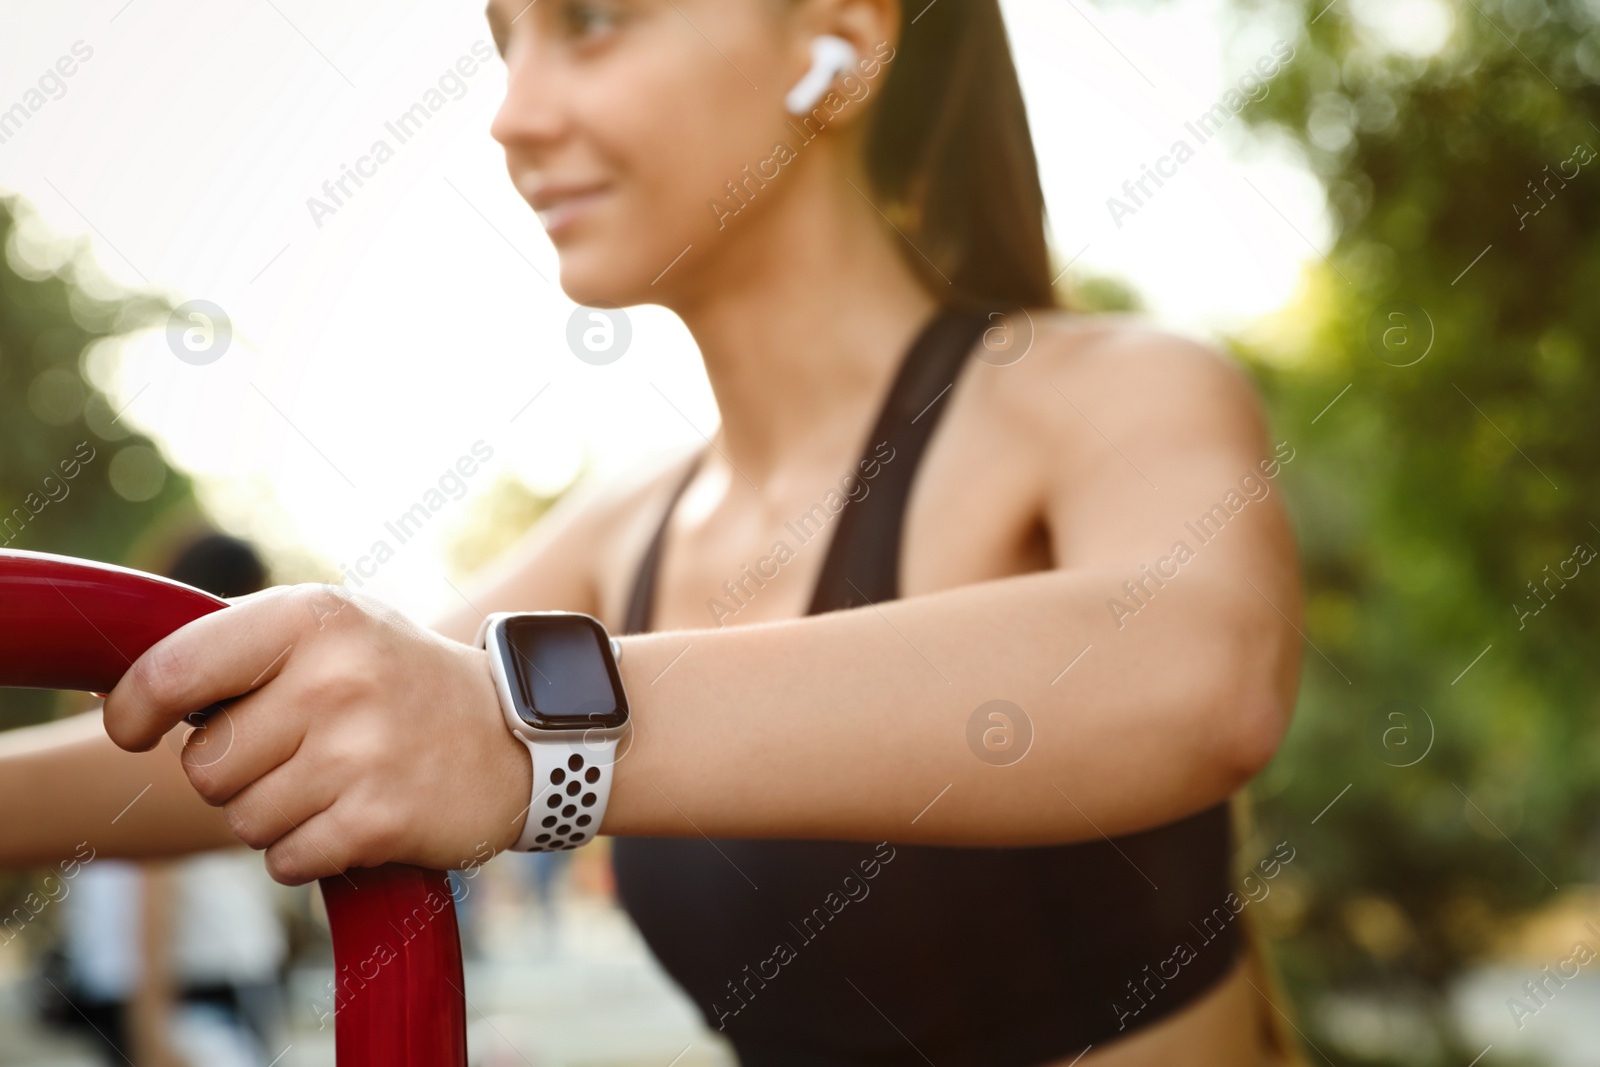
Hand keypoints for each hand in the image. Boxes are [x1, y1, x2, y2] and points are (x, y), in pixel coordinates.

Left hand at [103, 585, 530, 883]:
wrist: (517, 738)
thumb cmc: (400, 681)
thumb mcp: (335, 629)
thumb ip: (241, 646)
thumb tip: (125, 697)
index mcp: (314, 618)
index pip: (174, 670)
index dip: (134, 709)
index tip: (134, 728)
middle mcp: (336, 678)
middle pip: (205, 764)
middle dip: (235, 772)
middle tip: (295, 751)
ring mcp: (361, 751)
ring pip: (242, 819)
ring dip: (275, 815)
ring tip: (335, 781)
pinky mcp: (380, 818)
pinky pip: (286, 860)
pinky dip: (310, 851)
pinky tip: (355, 816)